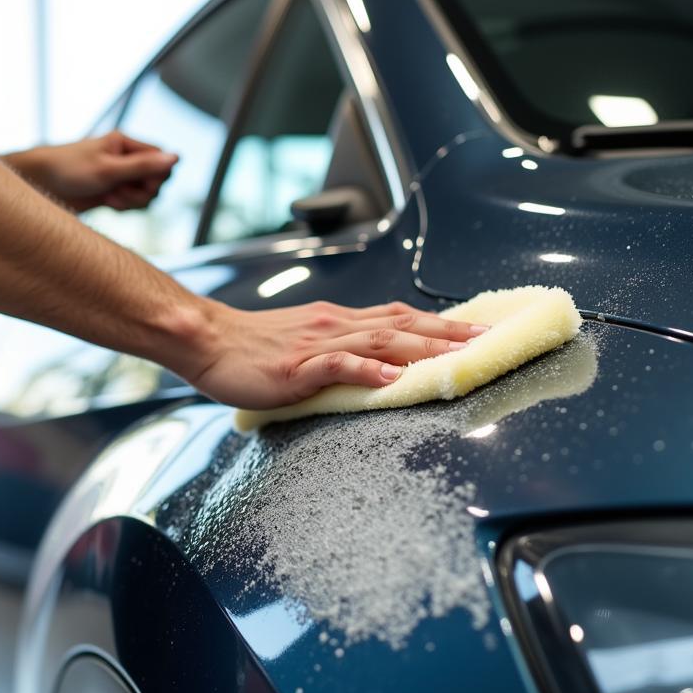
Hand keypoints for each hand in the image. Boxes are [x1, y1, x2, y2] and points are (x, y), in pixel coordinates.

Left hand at [5, 131, 177, 211]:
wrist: (41, 185)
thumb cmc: (69, 169)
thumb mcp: (109, 169)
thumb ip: (144, 166)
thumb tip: (176, 158)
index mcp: (126, 143)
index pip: (161, 158)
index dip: (159, 174)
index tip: (143, 183)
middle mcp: (126, 159)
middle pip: (157, 180)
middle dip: (144, 191)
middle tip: (121, 191)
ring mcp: (120, 178)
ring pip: (147, 195)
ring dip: (132, 202)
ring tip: (110, 197)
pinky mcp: (113, 193)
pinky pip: (133, 205)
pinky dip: (124, 207)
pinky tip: (106, 203)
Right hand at [188, 299, 489, 408]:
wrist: (205, 339)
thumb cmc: (248, 348)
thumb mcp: (301, 343)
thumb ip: (337, 352)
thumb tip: (372, 365)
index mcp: (336, 321)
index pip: (398, 316)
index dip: (439, 323)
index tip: (474, 330)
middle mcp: (334, 325)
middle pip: (401, 323)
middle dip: (447, 333)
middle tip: (486, 339)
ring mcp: (316, 344)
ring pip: (379, 339)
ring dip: (422, 346)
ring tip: (456, 355)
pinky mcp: (295, 366)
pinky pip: (337, 364)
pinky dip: (366, 368)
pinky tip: (390, 377)